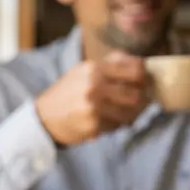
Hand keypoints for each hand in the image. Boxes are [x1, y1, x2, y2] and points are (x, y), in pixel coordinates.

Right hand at [34, 51, 148, 145]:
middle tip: (139, 100)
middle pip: (137, 94)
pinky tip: (107, 120)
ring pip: (131, 113)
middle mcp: (95, 86)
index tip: (144, 81)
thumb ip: (112, 64)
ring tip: (122, 111)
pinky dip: (117, 124)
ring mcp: (94, 107)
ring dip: (131, 114)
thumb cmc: (68, 91)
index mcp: (95, 68)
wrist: (45, 117)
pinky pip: (118, 126)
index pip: (136, 70)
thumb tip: (142, 64)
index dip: (144, 76)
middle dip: (141, 99)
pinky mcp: (94, 126)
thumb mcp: (85, 69)